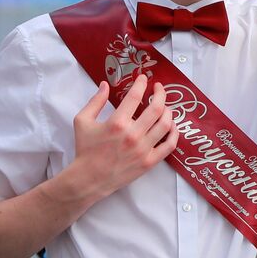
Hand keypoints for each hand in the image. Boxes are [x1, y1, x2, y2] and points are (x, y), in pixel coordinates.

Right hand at [69, 75, 176, 201]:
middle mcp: (132, 135)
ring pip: (165, 125)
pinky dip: (174, 133)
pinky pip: (169, 145)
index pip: (135, 96)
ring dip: (168, 111)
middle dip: (160, 93)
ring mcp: (143, 149)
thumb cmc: (85, 150)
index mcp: (116, 122)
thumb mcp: (82, 121)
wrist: (89, 179)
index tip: (144, 78)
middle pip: (156, 108)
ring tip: (165, 107)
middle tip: (159, 88)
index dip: (141, 83)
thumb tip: (105, 85)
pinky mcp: (149, 162)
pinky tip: (171, 126)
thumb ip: (95, 101)